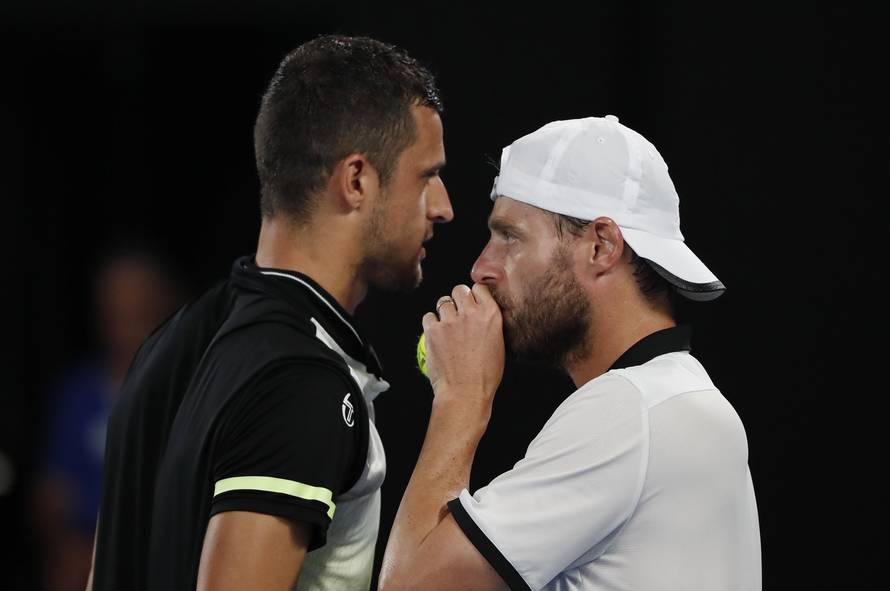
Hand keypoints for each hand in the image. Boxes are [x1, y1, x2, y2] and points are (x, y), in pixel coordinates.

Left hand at [421, 283, 504, 405]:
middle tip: (458, 314)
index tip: (472, 303)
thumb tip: (481, 315)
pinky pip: (428, 316)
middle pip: (459, 289)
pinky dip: (431, 323)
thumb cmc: (485, 376)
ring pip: (443, 302)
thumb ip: (490, 323)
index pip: (479, 288)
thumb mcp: (499, 344)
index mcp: (491, 315)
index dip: (474, 295)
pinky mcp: (433, 330)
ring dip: (444, 312)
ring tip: (447, 328)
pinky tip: (437, 335)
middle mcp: (470, 313)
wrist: (465, 393)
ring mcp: (450, 321)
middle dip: (458, 299)